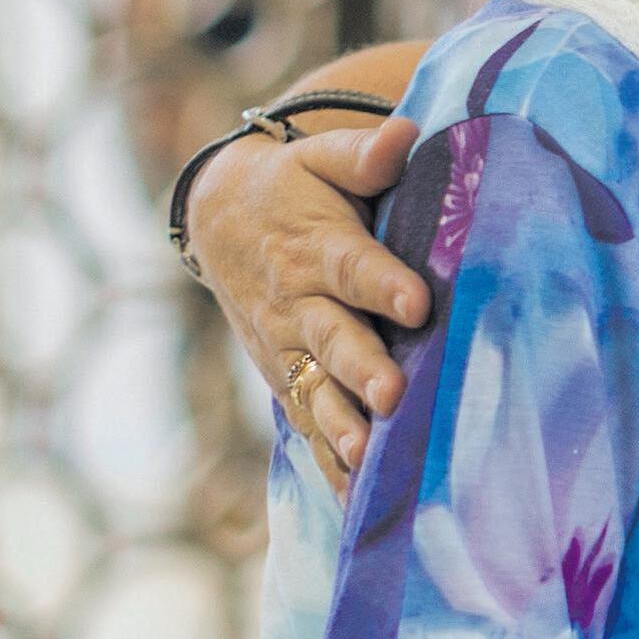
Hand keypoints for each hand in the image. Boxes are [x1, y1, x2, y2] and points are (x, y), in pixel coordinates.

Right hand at [187, 117, 424, 493]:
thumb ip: (362, 153)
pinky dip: (329, 464)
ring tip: (366, 453)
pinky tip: (357, 504)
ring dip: (340, 424)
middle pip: (333, 338)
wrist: (219, 219)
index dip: (384, 284)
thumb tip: (405, 134)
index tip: (419, 301)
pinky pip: (306, 425)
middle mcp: (298, 304)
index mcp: (317, 247)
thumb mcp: (319, 158)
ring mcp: (287, 348)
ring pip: (315, 390)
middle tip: (393, 395)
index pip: (354, 266)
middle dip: (362, 368)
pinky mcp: (285, 379)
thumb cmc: (294, 185)